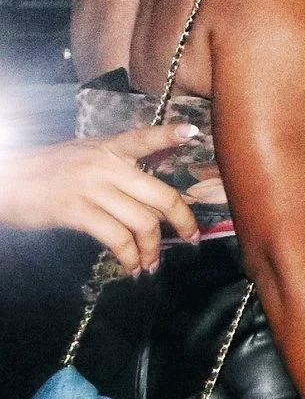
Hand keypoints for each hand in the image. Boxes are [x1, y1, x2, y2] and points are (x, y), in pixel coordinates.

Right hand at [0, 126, 199, 270]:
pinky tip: (132, 266)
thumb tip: (158, 187)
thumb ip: (120, 165)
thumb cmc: (49, 172)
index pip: (143, 138)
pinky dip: (130, 256)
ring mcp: (91, 188)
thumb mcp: (85, 156)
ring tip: (152, 262)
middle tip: (191, 237)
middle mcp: (105, 165)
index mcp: (109, 148)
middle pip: (161, 195)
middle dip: (183, 220)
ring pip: (143, 222)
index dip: (168, 135)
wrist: (6, 183)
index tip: (191, 132)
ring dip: (153, 248)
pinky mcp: (77, 211)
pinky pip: (118, 238)